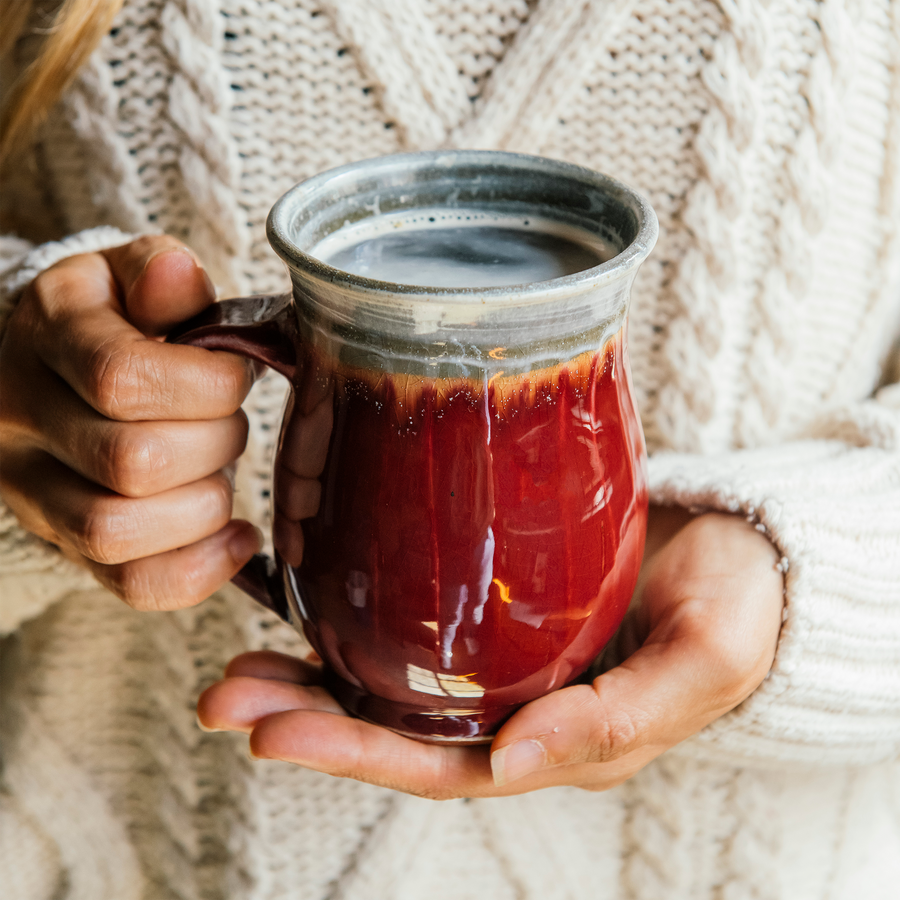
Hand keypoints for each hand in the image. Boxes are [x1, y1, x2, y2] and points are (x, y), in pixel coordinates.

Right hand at [0, 236, 260, 609]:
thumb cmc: (118, 321)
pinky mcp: (65, 543)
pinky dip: (200, 569)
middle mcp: (20, 418)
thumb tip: (178, 276)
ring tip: (221, 473)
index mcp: (45, 336)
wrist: (62, 373)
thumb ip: (160, 273)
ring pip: (118, 533)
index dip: (209, 386)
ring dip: (205, 507)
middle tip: (230, 422)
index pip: (122, 378)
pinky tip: (238, 536)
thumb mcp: (132, 276)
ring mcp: (32, 490)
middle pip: (132, 461)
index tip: (237, 376)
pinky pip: (131, 584)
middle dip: (217, 444)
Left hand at [197, 508, 783, 796]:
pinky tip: (300, 611)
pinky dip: (352, 629)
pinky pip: (414, 632)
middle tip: (224, 699)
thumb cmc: (736, 605)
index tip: (277, 733)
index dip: (358, 754)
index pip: (445, 765)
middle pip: (399, 732)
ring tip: (237, 670)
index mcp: (561, 740)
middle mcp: (519, 712)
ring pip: (394, 687)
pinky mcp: (496, 614)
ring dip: (311, 680)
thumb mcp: (700, 660)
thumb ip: (619, 720)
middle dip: (308, 722)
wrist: (745, 549)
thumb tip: (519, 760)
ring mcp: (504, 665)